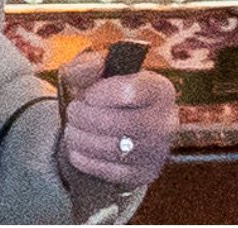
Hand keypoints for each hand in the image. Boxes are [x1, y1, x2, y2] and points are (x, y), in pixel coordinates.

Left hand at [55, 50, 179, 190]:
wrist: (119, 129)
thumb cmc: (108, 96)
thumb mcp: (96, 74)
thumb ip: (88, 65)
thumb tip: (94, 63)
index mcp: (160, 89)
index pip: (131, 92)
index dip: (101, 93)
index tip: (88, 94)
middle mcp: (166, 121)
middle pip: (120, 123)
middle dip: (86, 117)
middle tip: (73, 112)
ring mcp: (158, 150)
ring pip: (113, 149)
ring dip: (82, 139)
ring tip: (71, 130)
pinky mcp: (145, 174)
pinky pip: (111, 171)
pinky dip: (86, 160)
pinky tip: (77, 149)